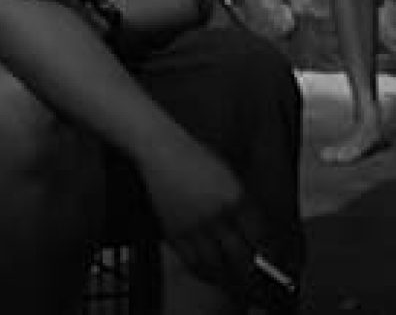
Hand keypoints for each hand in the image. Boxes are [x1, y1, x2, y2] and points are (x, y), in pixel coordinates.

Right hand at [138, 134, 277, 302]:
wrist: (160, 148)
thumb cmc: (196, 156)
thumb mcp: (229, 174)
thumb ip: (244, 203)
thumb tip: (258, 233)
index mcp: (236, 197)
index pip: (262, 239)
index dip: (272, 259)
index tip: (278, 268)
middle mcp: (217, 215)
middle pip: (242, 260)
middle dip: (255, 280)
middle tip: (263, 288)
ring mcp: (194, 226)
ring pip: (217, 267)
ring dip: (231, 281)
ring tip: (239, 287)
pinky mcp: (174, 231)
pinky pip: (192, 262)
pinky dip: (205, 274)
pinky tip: (213, 275)